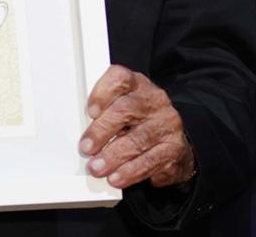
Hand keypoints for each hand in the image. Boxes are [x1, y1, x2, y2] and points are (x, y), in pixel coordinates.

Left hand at [79, 64, 195, 189]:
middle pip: (126, 109)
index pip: (120, 78)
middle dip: (102, 130)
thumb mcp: (123, 111)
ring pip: (137, 139)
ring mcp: (166, 123)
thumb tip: (82, 135)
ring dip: (113, 156)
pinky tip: (116, 178)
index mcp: (137, 85)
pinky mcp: (174, 148)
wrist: (172, 145)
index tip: (90, 112)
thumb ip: (104, 115)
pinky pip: (150, 161)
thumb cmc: (139, 125)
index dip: (103, 92)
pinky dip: (130, 171)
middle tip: (86, 148)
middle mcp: (154, 100)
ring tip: (97, 168)